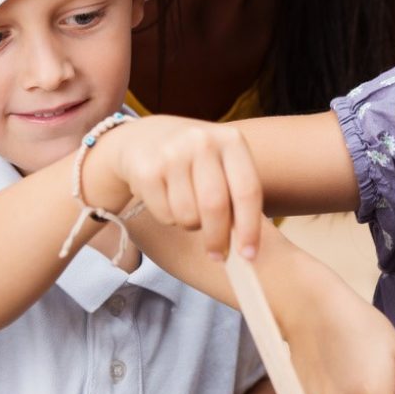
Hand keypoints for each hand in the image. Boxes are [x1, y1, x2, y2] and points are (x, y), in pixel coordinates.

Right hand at [92, 116, 265, 259]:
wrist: (144, 137)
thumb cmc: (195, 161)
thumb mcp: (222, 164)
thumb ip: (237, 195)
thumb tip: (248, 247)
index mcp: (231, 140)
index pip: (248, 190)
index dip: (250, 227)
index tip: (250, 255)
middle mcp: (203, 141)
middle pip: (216, 206)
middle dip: (218, 238)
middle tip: (218, 256)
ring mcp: (172, 153)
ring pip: (189, 215)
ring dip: (191, 225)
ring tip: (188, 210)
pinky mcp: (147, 169)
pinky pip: (166, 214)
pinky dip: (169, 219)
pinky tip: (166, 200)